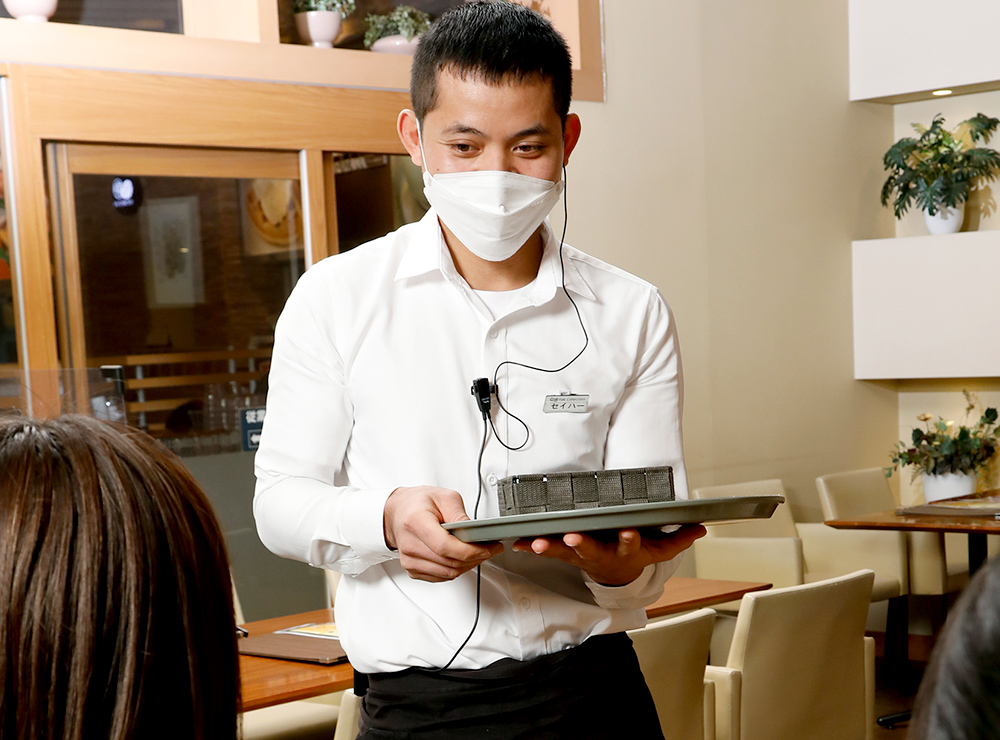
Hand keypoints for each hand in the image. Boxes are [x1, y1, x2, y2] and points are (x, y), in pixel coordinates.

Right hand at [384, 486, 502, 582]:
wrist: (398, 512)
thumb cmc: (418, 503)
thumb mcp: (444, 496)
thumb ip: (459, 513)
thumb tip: (474, 530)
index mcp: (415, 522)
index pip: (445, 546)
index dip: (470, 551)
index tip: (487, 548)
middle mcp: (409, 544)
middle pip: (449, 562)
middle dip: (476, 558)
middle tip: (490, 548)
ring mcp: (409, 560)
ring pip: (448, 573)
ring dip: (468, 565)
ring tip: (479, 552)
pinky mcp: (413, 570)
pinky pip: (441, 576)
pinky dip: (457, 569)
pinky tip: (463, 558)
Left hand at [512, 524, 706, 585]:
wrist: (616, 577)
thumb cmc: (635, 555)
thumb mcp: (659, 550)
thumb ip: (678, 539)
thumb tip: (701, 528)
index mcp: (624, 549)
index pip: (630, 543)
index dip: (630, 539)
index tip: (629, 532)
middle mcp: (601, 553)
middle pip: (592, 549)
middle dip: (582, 544)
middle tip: (573, 538)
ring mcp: (581, 555)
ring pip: (565, 552)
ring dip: (550, 548)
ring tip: (538, 543)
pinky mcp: (565, 553)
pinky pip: (547, 550)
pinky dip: (533, 546)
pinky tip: (520, 543)